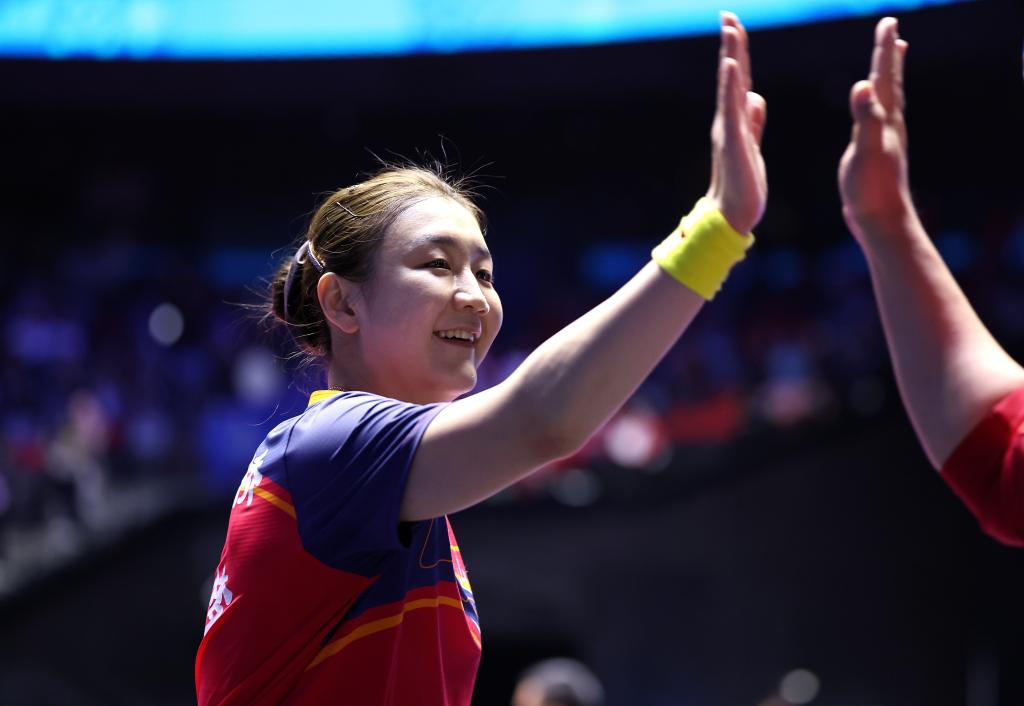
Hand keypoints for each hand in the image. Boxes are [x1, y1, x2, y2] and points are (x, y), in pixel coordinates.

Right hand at [705, 12, 766, 234]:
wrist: (732, 215)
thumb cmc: (742, 185)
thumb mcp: (751, 145)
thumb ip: (752, 120)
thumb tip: (754, 96)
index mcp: (736, 120)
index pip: (738, 80)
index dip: (738, 53)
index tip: (735, 25)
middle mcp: (729, 120)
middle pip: (732, 76)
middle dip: (731, 44)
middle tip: (728, 14)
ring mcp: (728, 130)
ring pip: (730, 86)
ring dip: (730, 56)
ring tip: (730, 29)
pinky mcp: (732, 141)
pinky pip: (731, 108)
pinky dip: (730, 85)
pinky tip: (731, 66)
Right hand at [838, 17, 915, 243]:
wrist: (880, 218)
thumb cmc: (870, 187)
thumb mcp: (865, 149)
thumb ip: (865, 117)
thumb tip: (863, 86)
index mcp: (885, 120)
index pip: (884, 77)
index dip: (884, 50)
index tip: (887, 22)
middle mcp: (889, 125)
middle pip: (891, 83)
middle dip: (889, 56)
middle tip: (891, 31)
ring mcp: (884, 139)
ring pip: (888, 99)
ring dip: (888, 77)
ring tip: (891, 60)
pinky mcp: (876, 152)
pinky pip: (878, 117)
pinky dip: (878, 103)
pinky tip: (874, 109)